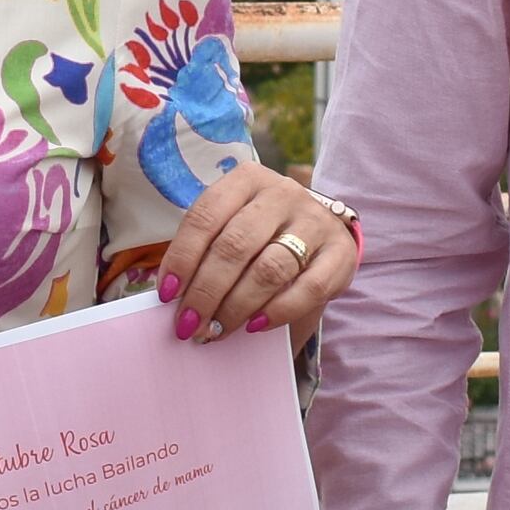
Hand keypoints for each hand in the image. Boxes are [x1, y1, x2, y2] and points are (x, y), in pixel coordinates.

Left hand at [158, 164, 358, 346]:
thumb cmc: (262, 235)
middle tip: (188, 324)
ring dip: (236, 306)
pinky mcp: (341, 252)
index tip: (167, 293)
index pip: (205, 216)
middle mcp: (283, 193)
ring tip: (216, 330)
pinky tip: (255, 326)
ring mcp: (316, 221)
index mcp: (246, 179)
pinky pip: (309, 288)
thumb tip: (172, 295)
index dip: (182, 257)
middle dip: (206, 291)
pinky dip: (278, 311)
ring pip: (269, 269)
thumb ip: (205, 251)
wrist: (321, 233)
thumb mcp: (232, 226)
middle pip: (235, 245)